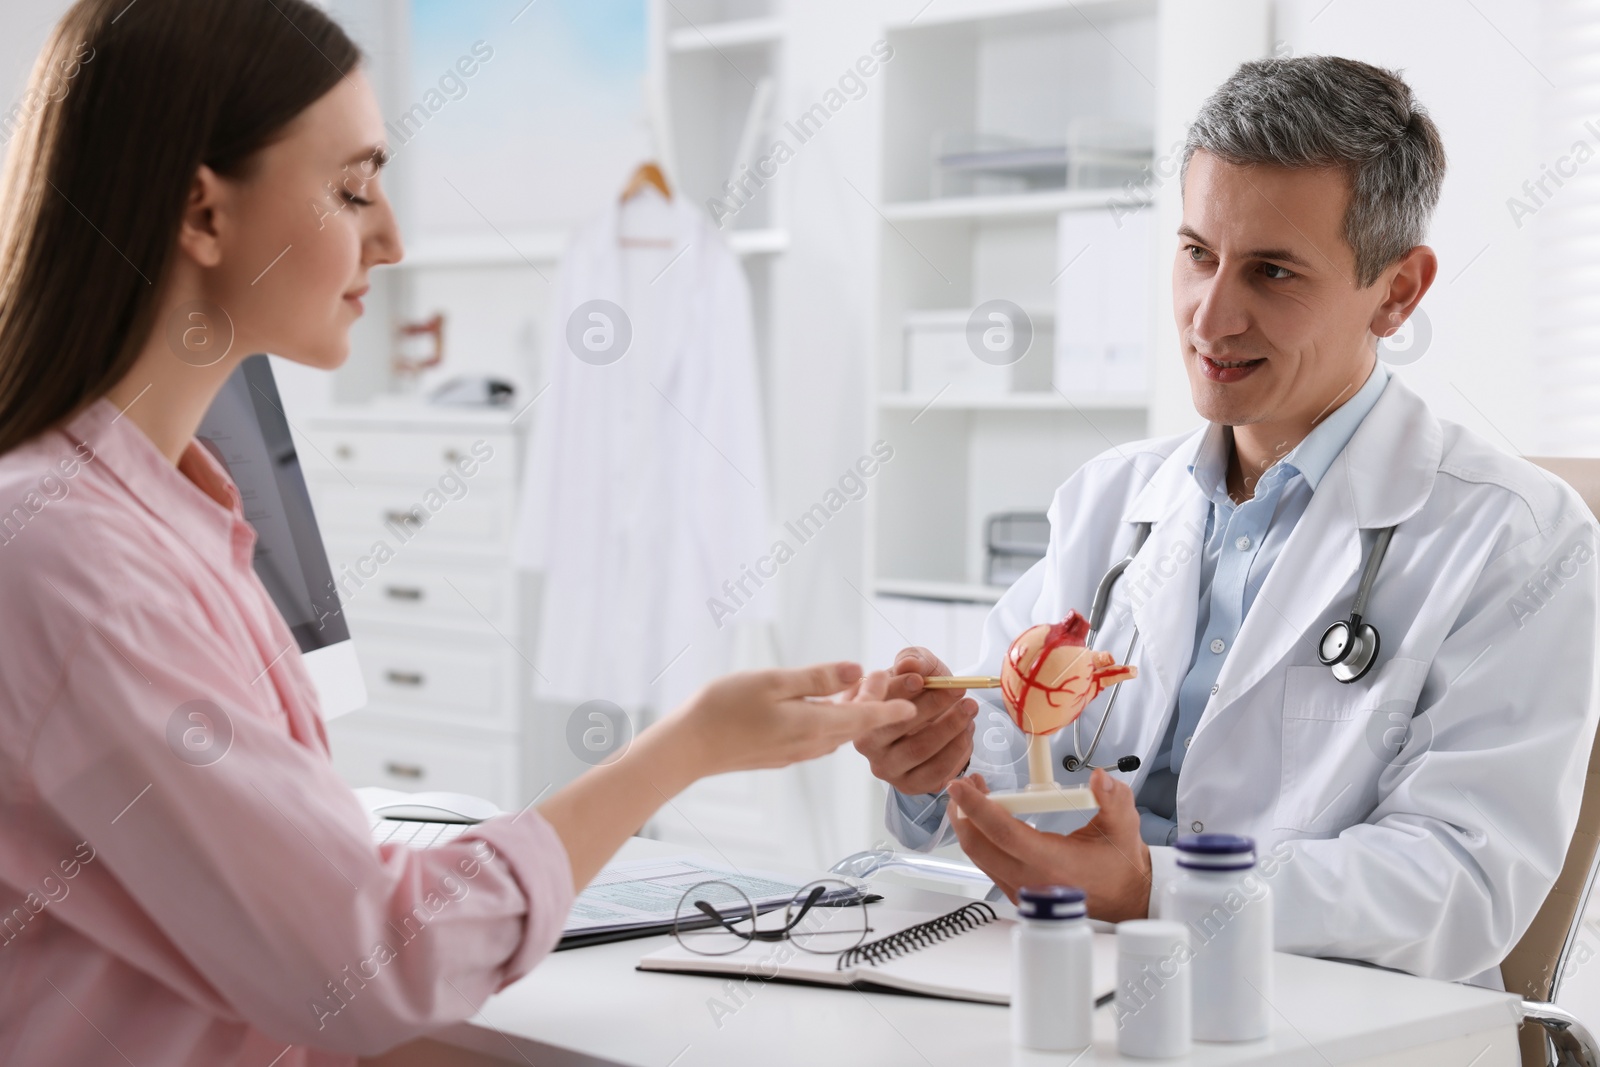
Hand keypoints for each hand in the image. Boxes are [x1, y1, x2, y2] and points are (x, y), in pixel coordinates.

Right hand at [675, 662, 914, 777]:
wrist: (688, 747)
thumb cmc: (724, 708)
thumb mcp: (774, 682)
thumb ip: (818, 677)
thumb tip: (857, 671)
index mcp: (813, 725)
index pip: (865, 719)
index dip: (891, 710)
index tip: (913, 704)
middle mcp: (809, 745)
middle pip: (853, 726)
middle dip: (872, 706)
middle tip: (880, 679)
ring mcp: (793, 754)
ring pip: (835, 733)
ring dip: (850, 715)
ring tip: (855, 690)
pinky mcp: (779, 756)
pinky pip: (817, 739)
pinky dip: (829, 723)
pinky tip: (821, 707)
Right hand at [851, 647, 978, 795]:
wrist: (932, 718)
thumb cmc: (918, 690)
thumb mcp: (916, 667)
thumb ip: (913, 661)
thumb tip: (910, 665)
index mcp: (859, 711)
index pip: (873, 702)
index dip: (897, 690)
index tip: (920, 679)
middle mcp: (866, 744)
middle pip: (897, 727)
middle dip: (932, 706)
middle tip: (958, 690)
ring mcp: (887, 768)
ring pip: (920, 750)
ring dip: (951, 727)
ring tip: (969, 708)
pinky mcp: (910, 785)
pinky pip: (936, 772)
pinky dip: (957, 750)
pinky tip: (968, 731)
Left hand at [947, 769, 1151, 922]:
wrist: (1125, 897)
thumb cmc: (1120, 863)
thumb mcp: (1124, 825)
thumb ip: (1113, 798)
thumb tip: (1098, 778)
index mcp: (1054, 863)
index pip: (1004, 834)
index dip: (978, 808)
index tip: (960, 787)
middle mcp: (1032, 880)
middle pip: (979, 847)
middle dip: (963, 812)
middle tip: (963, 785)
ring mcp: (1022, 890)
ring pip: (979, 857)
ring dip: (969, 824)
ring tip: (975, 794)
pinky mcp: (1018, 892)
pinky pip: (988, 864)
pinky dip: (980, 838)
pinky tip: (986, 818)